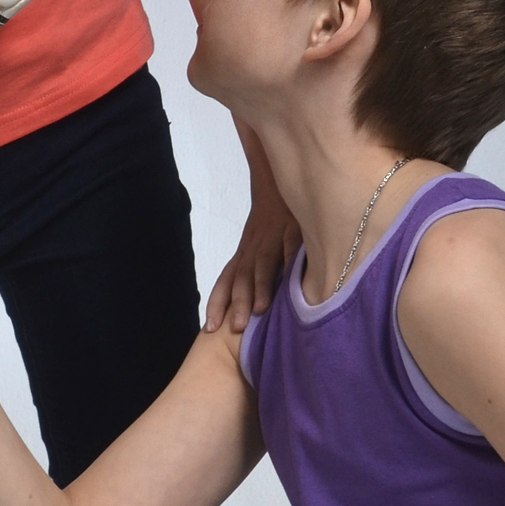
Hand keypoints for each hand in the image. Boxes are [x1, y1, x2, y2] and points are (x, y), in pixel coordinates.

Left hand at [204, 191, 300, 333]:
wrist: (277, 177)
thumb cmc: (271, 219)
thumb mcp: (258, 244)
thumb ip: (255, 271)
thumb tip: (253, 307)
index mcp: (244, 253)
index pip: (225, 280)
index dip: (217, 303)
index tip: (209, 327)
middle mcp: (254, 247)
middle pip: (242, 277)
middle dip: (238, 303)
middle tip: (235, 328)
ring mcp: (274, 236)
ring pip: (262, 263)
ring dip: (260, 286)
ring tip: (260, 310)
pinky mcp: (294, 227)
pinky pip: (291, 245)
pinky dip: (290, 261)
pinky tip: (293, 281)